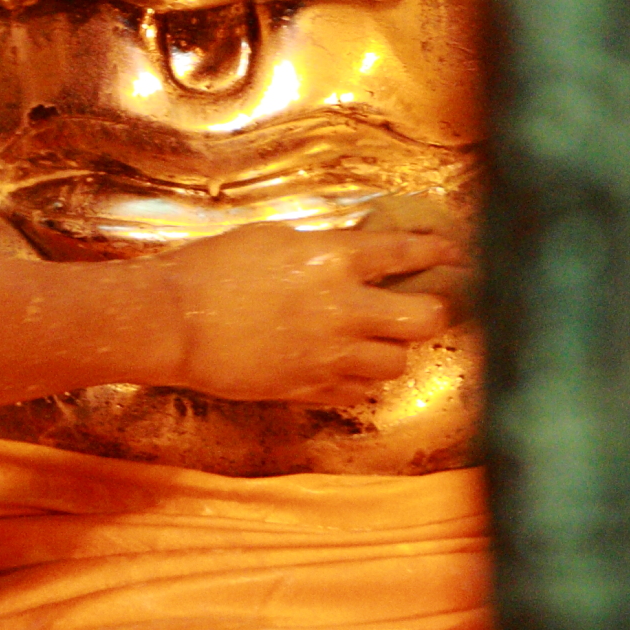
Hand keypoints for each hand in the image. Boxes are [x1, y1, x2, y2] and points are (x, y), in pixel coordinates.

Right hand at [143, 223, 461, 407]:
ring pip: (397, 363)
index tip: (455, 254)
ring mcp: (329, 355)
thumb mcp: (271, 238)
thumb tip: (355, 257)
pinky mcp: (310, 388)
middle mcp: (343, 309)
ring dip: (393, 348)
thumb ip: (321, 248)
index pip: (406, 253)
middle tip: (423, 306)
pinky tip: (343, 364)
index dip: (439, 252)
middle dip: (433, 311)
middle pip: (424, 319)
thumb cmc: (212, 268)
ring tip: (376, 338)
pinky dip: (359, 378)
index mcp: (332, 259)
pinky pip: (359, 391)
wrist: (173, 322)